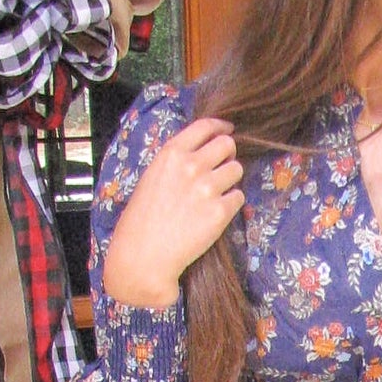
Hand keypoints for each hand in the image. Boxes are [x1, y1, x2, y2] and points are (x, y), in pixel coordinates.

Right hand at [101, 116, 243, 308]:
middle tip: (222, 167)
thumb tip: (202, 154)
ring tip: (215, 195)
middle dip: (228, 154)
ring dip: (230, 180)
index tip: (227, 130)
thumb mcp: (152, 177)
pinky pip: (238, 197)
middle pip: (227, 145)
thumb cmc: (142, 220)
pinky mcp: (220, 212)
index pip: (205, 127)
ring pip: (237, 170)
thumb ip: (176, 163)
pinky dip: (231, 204)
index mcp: (171, 154)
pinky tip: (215, 214)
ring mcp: (207, 188)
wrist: (144, 255)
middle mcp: (191, 166)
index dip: (221, 127)